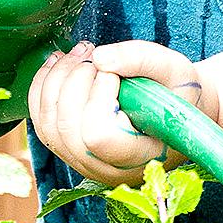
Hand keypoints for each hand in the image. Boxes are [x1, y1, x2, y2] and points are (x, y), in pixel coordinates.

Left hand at [28, 40, 218, 185]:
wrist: (179, 111)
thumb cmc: (181, 93)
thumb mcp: (174, 69)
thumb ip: (141, 59)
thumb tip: (99, 57)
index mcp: (139, 158)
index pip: (98, 136)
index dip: (99, 97)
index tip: (115, 74)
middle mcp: (106, 170)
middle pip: (67, 129)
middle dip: (74, 80)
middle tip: (93, 53)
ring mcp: (83, 163)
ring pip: (48, 125)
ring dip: (56, 79)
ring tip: (80, 54)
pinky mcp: (68, 149)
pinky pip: (40, 122)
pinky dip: (43, 87)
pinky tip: (60, 62)